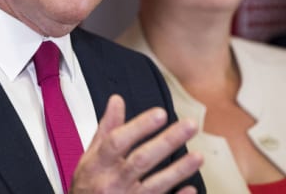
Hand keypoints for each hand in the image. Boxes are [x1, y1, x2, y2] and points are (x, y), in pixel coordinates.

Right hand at [70, 95, 202, 193]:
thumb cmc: (87, 186)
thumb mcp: (90, 156)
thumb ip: (106, 129)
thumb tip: (117, 101)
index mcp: (98, 164)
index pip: (117, 141)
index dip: (139, 126)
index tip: (160, 114)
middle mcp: (112, 182)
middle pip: (141, 160)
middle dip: (167, 142)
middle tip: (190, 125)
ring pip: (155, 185)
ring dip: (178, 170)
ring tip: (198, 156)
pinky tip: (191, 188)